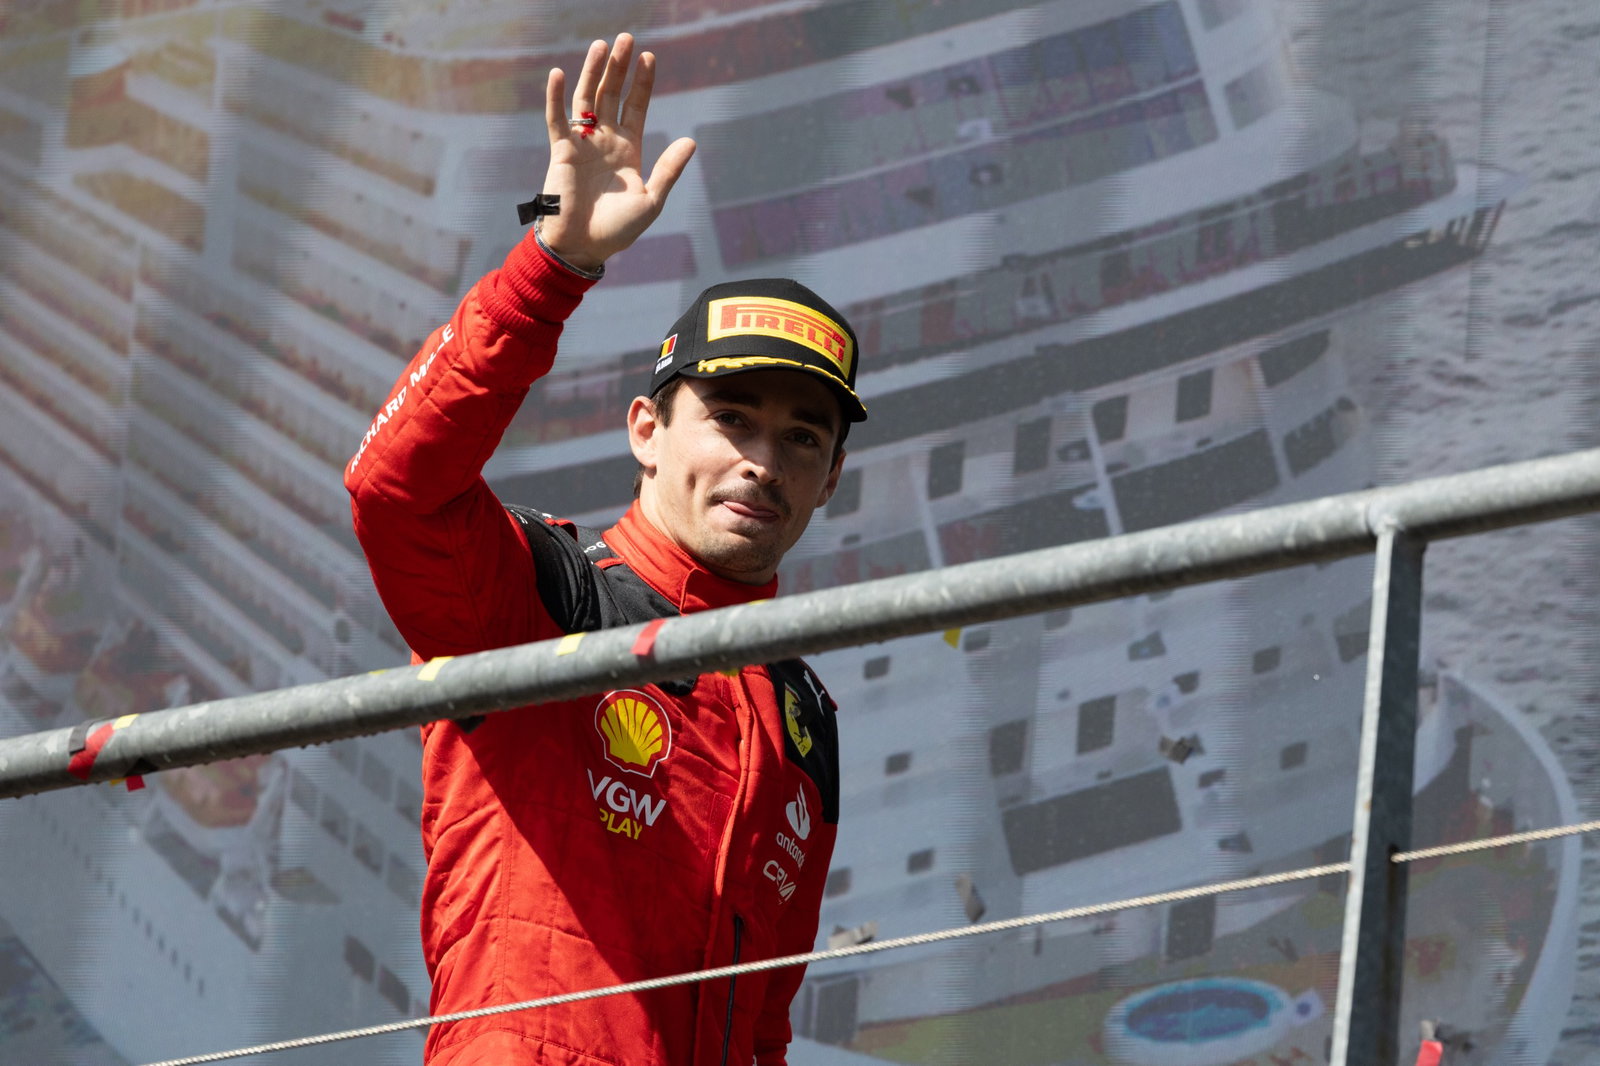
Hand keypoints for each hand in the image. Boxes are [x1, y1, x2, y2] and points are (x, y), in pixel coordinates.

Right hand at [538, 34, 696, 271]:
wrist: (583, 246)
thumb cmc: (617, 230)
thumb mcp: (651, 200)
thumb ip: (668, 169)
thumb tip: (691, 140)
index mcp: (628, 150)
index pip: (636, 107)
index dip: (642, 83)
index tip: (650, 57)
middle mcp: (605, 141)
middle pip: (612, 95)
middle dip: (619, 67)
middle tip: (627, 38)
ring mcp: (583, 143)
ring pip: (586, 98)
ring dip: (593, 72)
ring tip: (602, 45)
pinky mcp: (561, 151)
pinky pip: (556, 118)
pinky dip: (554, 96)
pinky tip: (557, 73)